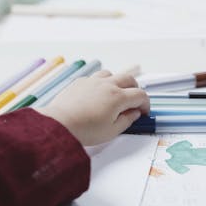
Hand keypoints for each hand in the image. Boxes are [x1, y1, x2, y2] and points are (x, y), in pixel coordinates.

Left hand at [35, 71, 149, 145]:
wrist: (60, 124)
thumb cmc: (85, 130)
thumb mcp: (112, 131)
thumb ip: (127, 120)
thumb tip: (134, 113)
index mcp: (118, 97)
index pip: (140, 95)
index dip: (145, 103)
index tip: (143, 112)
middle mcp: (107, 85)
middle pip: (129, 79)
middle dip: (135, 89)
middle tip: (133, 101)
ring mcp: (92, 81)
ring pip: (111, 74)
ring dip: (117, 82)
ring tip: (115, 95)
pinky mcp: (79, 82)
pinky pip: (95, 77)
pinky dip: (101, 83)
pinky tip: (97, 94)